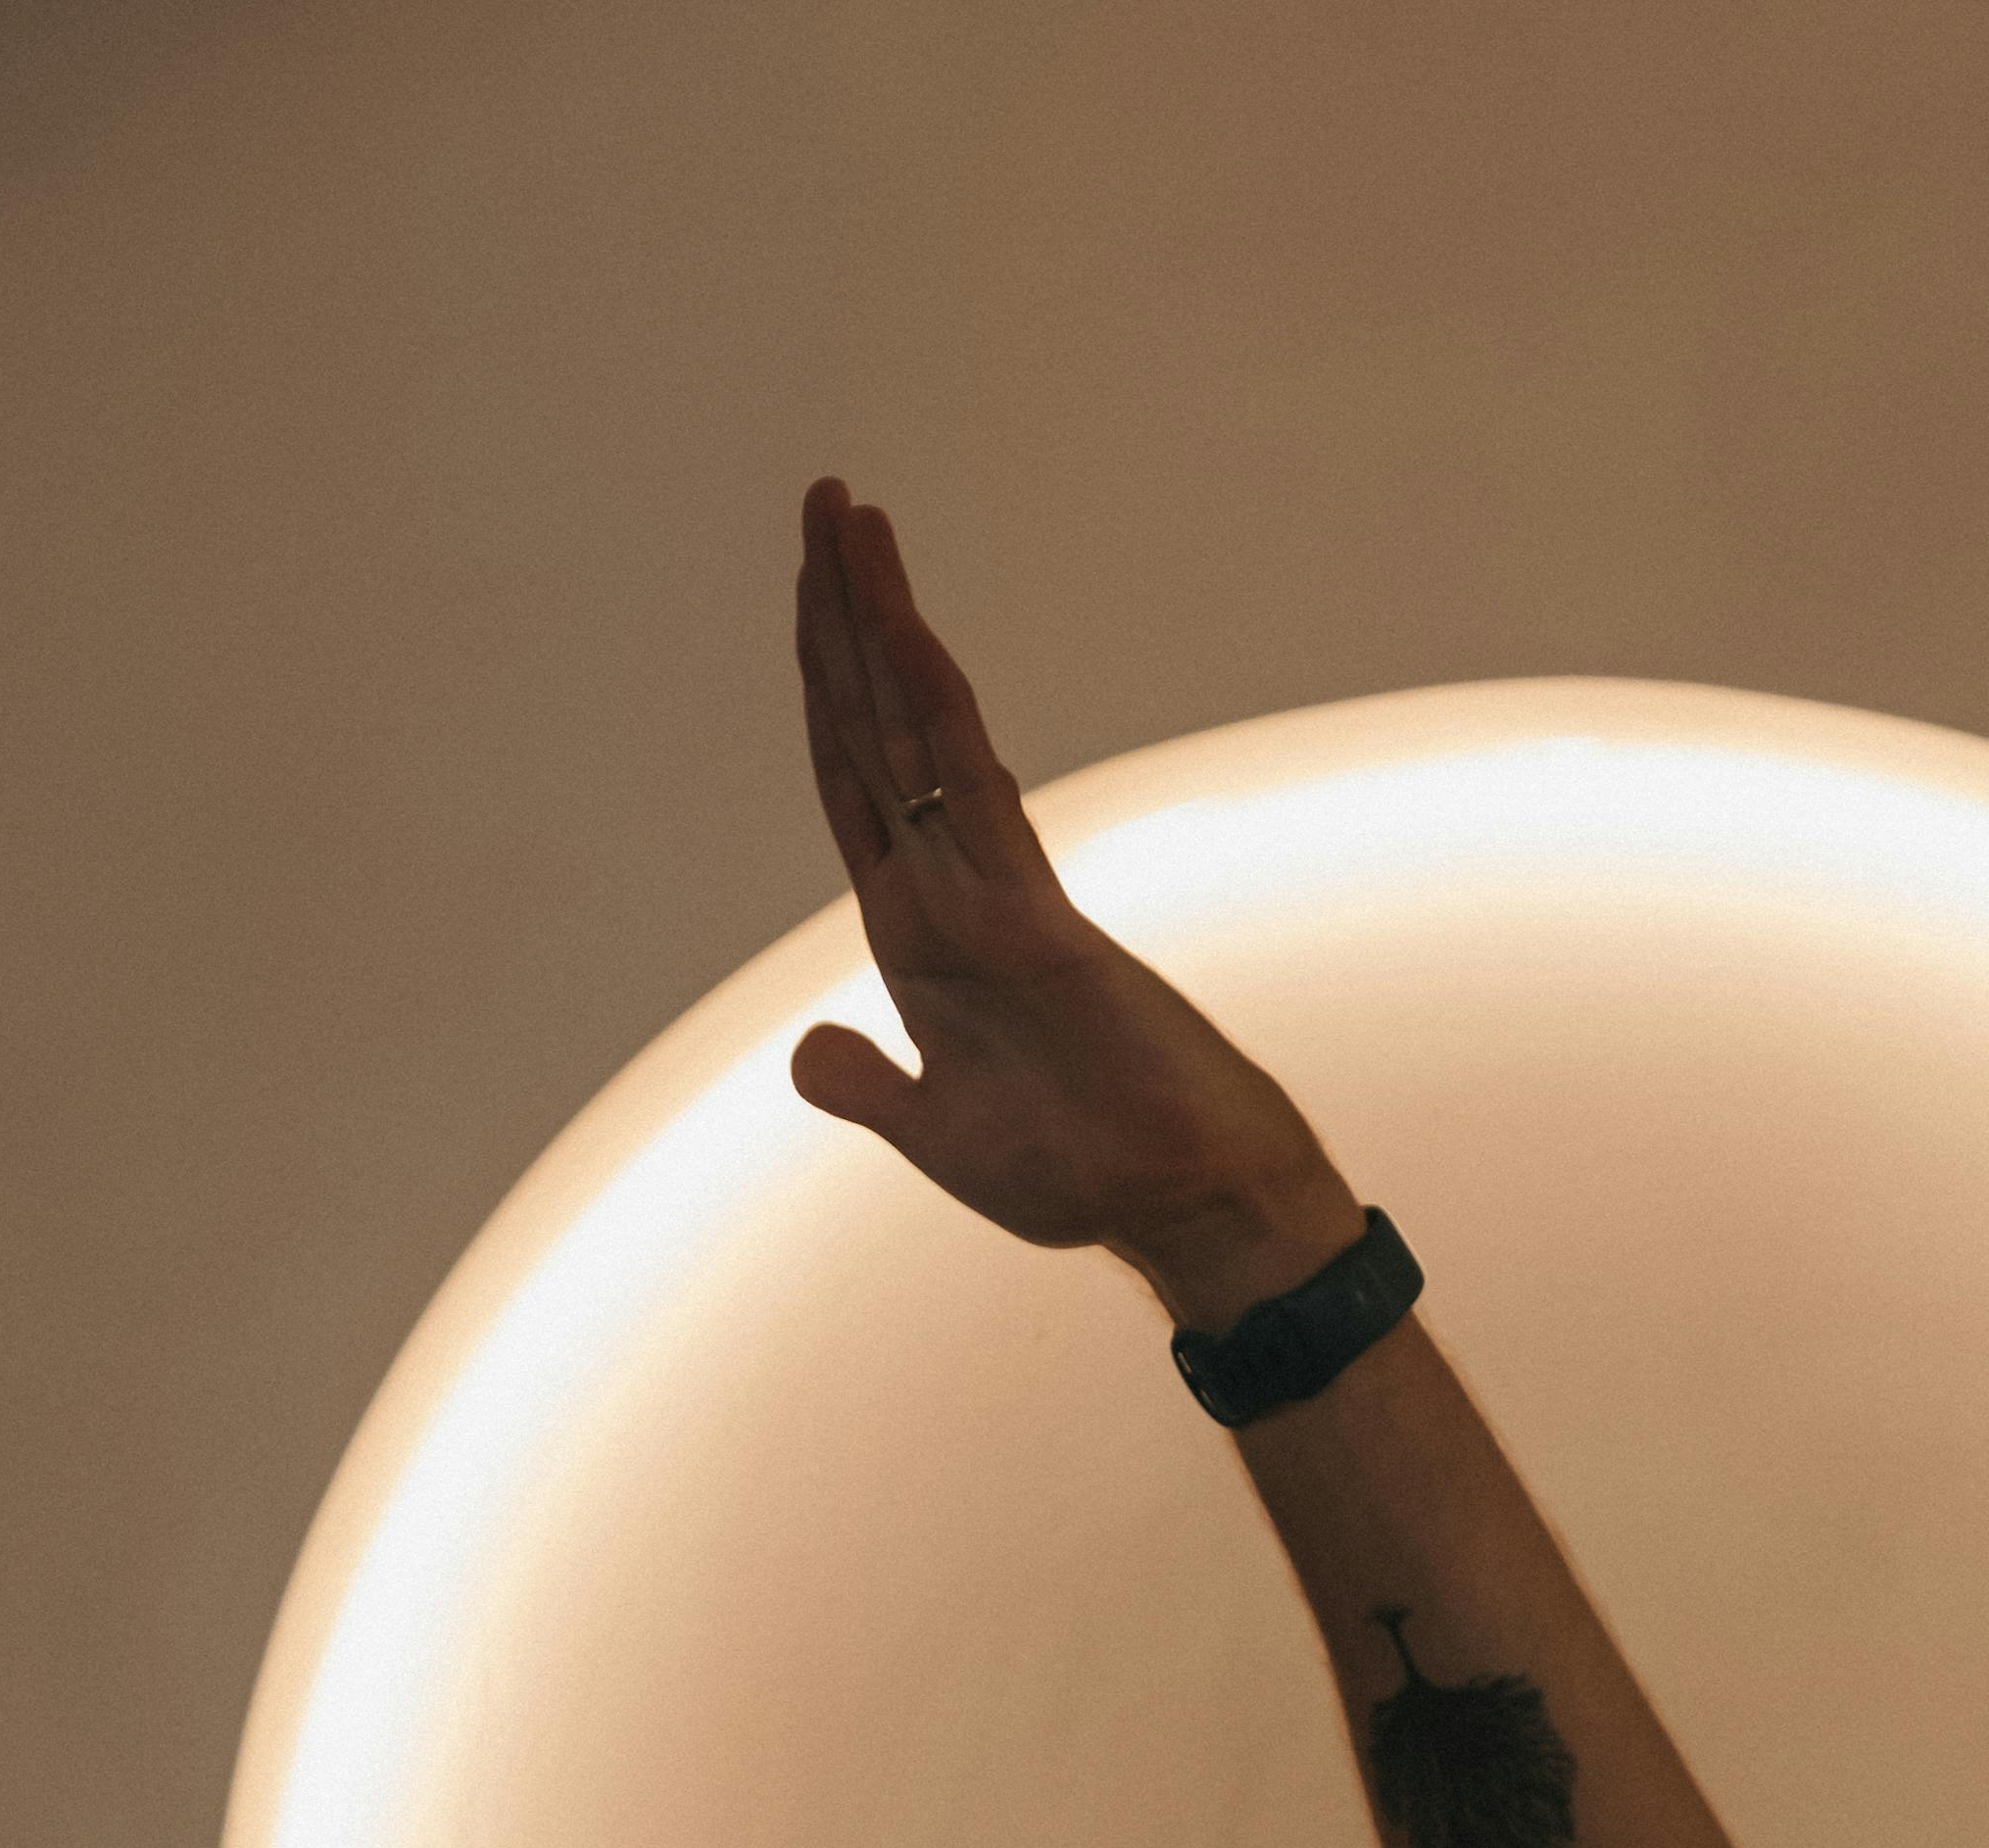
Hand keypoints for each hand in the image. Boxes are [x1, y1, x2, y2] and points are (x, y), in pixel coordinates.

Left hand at [786, 479, 1361, 1320]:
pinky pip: (973, 796)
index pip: (853, 785)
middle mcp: (951, 893)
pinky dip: (932, 711)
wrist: (1180, 1208)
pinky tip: (898, 631)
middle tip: (824, 498)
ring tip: (849, 516)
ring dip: (878, 621)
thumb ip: (870, 1087)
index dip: (824, 691)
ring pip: (916, 732)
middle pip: (875, 727)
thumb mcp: (940, 1138)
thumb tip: (808, 1053)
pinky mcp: (1036, 921)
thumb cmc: (1082, 1176)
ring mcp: (994, 894)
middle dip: (842, 614)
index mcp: (919, 938)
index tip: (809, 597)